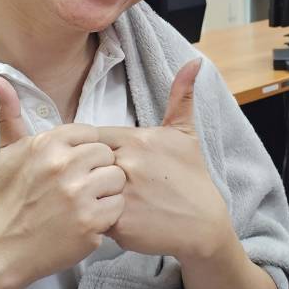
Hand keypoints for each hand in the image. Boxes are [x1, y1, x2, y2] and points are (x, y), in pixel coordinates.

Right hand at [0, 77, 126, 287]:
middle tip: (80, 187)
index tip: (72, 168)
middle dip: (97, 170)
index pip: (90, 134)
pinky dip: (107, 217)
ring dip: (105, 192)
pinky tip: (87, 221)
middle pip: (107, 155)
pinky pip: (117, 208)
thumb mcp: (6, 153)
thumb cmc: (9, 199)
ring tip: (85, 203)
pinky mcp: (90, 223)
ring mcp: (78, 195)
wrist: (6, 249)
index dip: (85, 152)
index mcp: (47, 144)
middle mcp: (63, 165)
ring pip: (116, 180)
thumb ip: (9, 115)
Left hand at [96, 59, 232, 264]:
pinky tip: (109, 218)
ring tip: (100, 200)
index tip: (102, 162)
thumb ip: (181, 98)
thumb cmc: (192, 179)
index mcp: (137, 139)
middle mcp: (128, 164)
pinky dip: (94, 218)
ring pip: (85, 188)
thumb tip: (195, 62)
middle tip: (96, 182)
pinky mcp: (118, 223)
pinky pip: (90, 215)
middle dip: (87, 171)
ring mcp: (122, 194)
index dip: (94, 150)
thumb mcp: (186, 136)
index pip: (93, 137)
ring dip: (87, 194)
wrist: (204, 227)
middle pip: (85, 162)